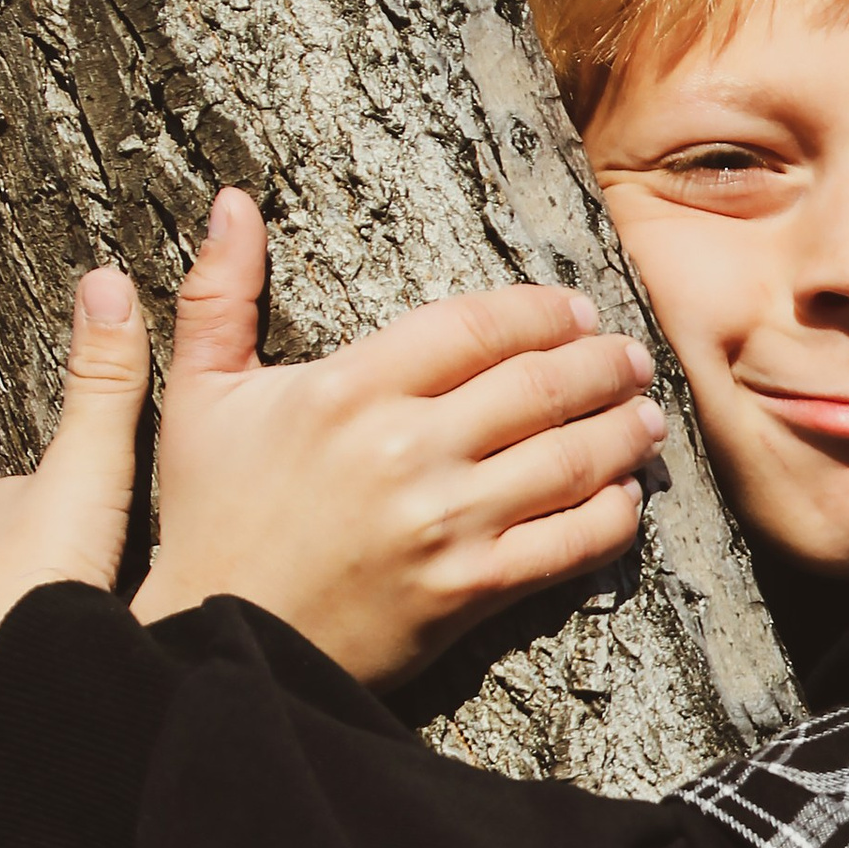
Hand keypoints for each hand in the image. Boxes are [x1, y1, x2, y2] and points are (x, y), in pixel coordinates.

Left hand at [0, 264, 151, 773]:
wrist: (10, 698)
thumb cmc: (44, 581)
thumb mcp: (90, 474)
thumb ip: (106, 388)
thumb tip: (107, 279)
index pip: (21, 501)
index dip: (72, 514)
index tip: (114, 535)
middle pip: (6, 567)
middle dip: (51, 579)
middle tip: (113, 597)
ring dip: (40, 638)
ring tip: (101, 653)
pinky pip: (1, 690)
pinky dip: (32, 689)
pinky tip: (73, 697)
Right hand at [130, 190, 665, 687]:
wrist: (224, 644)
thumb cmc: (212, 518)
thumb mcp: (200, 396)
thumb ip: (220, 293)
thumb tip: (234, 204)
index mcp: (349, 390)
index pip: (478, 325)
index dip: (543, 311)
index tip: (577, 311)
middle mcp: (406, 449)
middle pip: (540, 385)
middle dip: (604, 365)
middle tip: (632, 360)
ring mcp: (444, 522)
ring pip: (569, 459)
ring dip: (624, 433)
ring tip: (648, 420)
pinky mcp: (469, 591)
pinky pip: (569, 545)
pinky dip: (611, 516)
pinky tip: (624, 498)